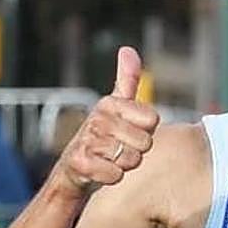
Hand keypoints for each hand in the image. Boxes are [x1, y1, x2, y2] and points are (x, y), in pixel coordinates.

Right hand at [51, 46, 158, 196]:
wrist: (75, 168)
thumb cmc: (104, 136)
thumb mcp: (116, 106)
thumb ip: (127, 80)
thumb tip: (128, 49)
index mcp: (109, 103)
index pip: (152, 120)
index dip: (146, 131)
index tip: (130, 130)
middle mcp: (96, 118)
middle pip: (145, 142)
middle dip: (136, 151)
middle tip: (119, 148)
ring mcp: (87, 140)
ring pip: (132, 160)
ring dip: (125, 165)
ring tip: (110, 159)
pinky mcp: (80, 163)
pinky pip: (116, 175)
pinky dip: (112, 177)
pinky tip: (101, 171)